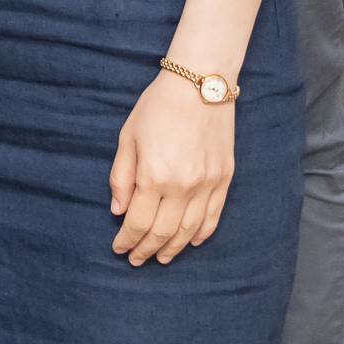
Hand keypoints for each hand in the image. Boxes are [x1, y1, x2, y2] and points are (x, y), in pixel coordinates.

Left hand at [110, 72, 236, 264]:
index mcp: (154, 176)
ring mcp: (208, 185)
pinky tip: (190, 242)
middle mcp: (183, 186)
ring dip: (173, 248)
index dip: (127, 240)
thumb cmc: (157, 107)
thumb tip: (118, 211)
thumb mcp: (128, 137)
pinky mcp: (224, 179)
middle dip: (147, 249)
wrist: (199, 84)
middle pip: (163, 232)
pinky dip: (201, 234)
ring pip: (189, 230)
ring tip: (161, 257)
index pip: (139, 222)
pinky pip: (213, 217)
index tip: (119, 248)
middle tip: (136, 260)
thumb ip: (121, 177)